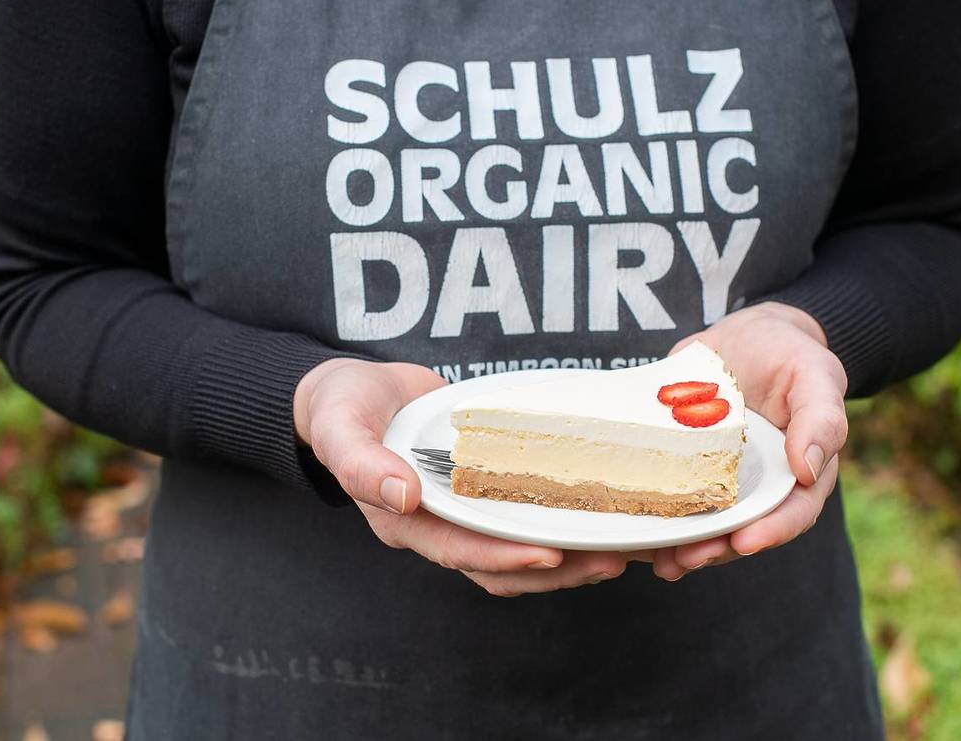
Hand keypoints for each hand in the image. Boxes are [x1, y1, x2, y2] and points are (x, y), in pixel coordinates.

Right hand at [295, 358, 642, 594]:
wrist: (355, 391)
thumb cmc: (344, 408)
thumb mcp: (342, 428)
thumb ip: (362, 462)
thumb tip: (402, 494)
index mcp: (405, 519)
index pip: (459, 550)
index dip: (504, 556)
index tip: (549, 555)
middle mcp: (439, 523)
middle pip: (501, 563)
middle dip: (555, 568)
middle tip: (608, 560)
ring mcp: (464, 508)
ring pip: (519, 547)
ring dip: (568, 555)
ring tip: (618, 550)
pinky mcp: (483, 487)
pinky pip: (524, 513)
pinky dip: (560, 520)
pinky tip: (598, 513)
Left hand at [651, 302, 846, 581]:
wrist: (746, 335)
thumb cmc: (789, 354)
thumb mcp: (815, 374)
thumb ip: (821, 419)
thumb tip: (809, 469)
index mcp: (797, 471)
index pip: (791, 512)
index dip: (770, 531)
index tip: (745, 543)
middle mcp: (758, 484)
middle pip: (741, 529)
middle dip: (715, 550)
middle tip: (686, 559)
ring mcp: (719, 477)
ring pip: (704, 522)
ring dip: (683, 546)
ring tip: (661, 560)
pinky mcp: (684, 463)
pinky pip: (671, 495)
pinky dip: (656, 517)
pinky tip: (635, 534)